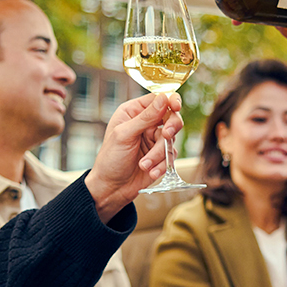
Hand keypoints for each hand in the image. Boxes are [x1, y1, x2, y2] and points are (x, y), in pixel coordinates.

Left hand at [86, 93, 182, 221]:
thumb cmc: (110, 159)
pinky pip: (171, 156)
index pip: (157, 99)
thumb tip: (164, 97)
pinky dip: (162, 165)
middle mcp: (146, 123)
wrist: (111, 188)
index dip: (170, 100)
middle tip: (167, 136)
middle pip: (171, 117)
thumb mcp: (124, 135)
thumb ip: (146, 117)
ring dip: (159, 154)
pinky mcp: (161, 156)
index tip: (175, 106)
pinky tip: (149, 172)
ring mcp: (154, 140)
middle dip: (171, 128)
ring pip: (171, 140)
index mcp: (133, 112)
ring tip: (144, 165)